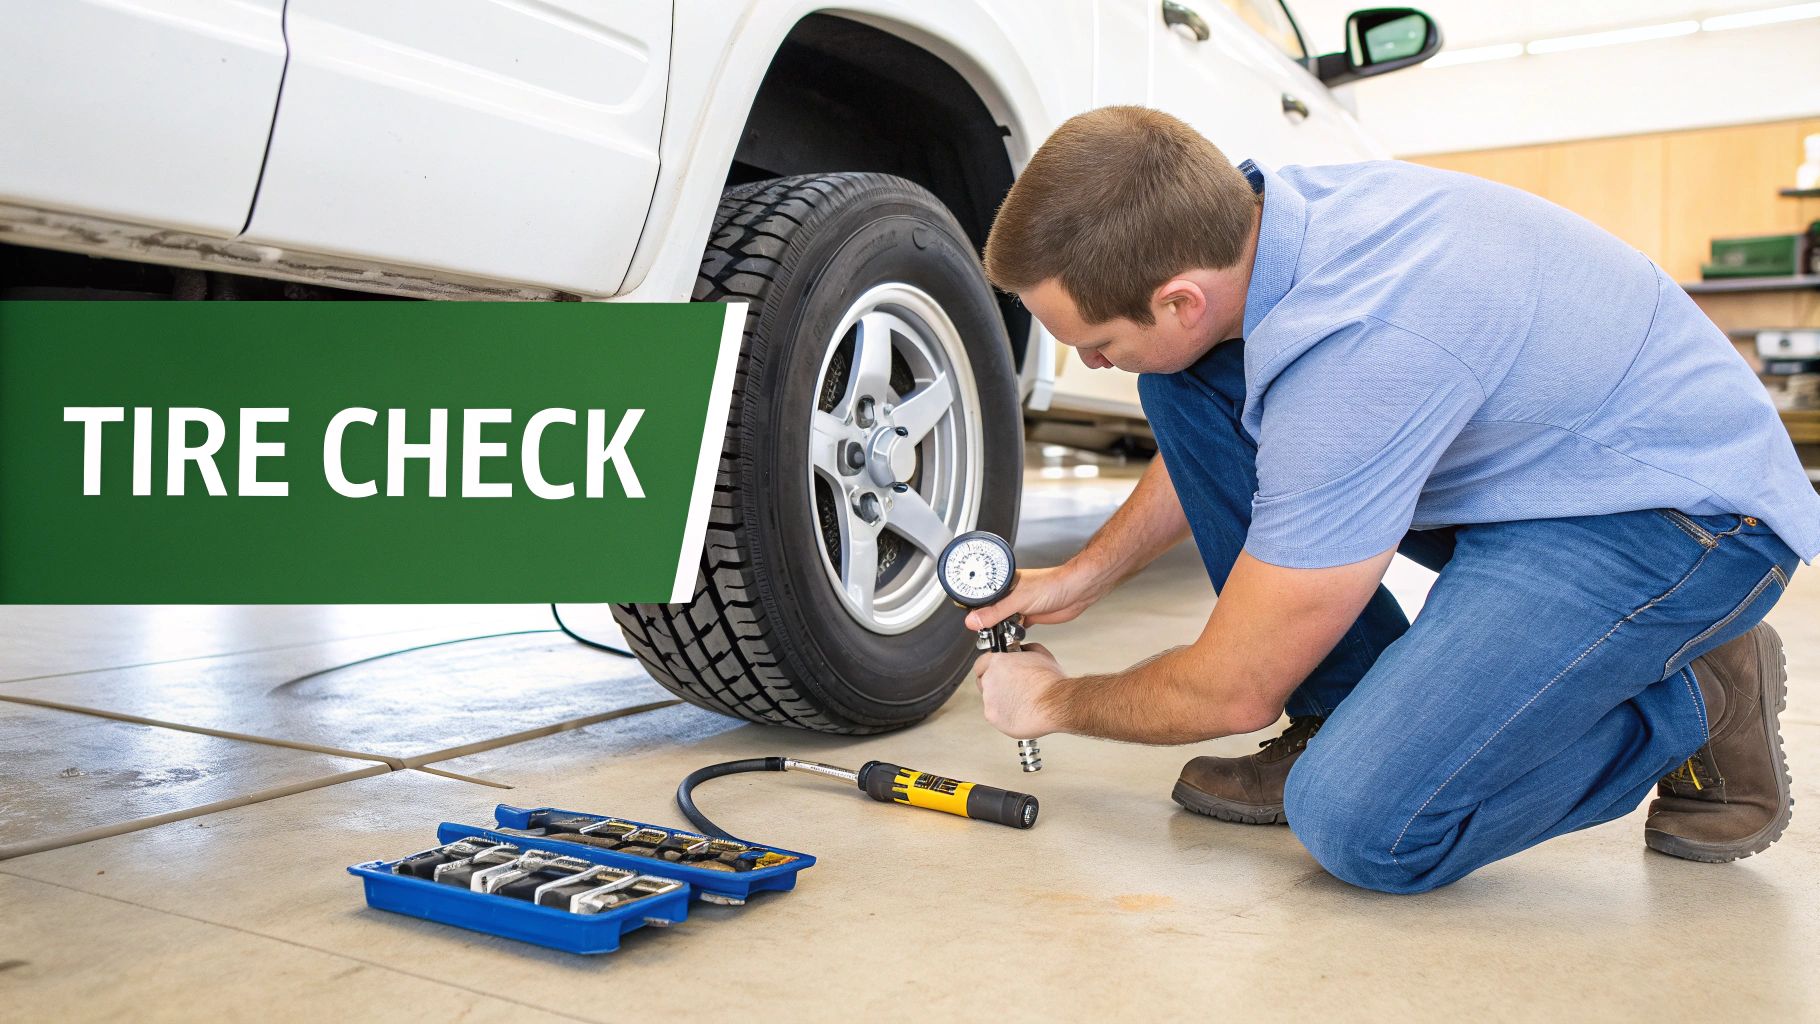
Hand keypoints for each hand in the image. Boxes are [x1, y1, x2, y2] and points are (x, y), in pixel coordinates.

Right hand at [964, 564, 1105, 630]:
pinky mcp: (1031, 615)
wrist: (1077, 591)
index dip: (974, 610)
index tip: (971, 623)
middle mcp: (1011, 593)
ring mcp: (1021, 605)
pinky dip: (1013, 631)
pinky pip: (1016, 625)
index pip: (982, 597)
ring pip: (1004, 619)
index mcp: (1005, 583)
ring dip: (1001, 628)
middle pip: (992, 610)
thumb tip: (973, 620)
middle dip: (987, 622)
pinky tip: (1012, 635)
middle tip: (984, 632)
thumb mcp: (1018, 600)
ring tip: (998, 635)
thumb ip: (995, 612)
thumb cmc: (1052, 584)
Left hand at [973, 642, 1065, 738]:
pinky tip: (1019, 711)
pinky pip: (995, 715)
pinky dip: (1005, 714)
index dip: (990, 668)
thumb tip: (1023, 651)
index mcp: (997, 662)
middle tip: (1011, 687)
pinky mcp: (993, 717)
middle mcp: (989, 680)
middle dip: (995, 684)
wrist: (1056, 705)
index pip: (981, 663)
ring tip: (1020, 701)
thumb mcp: (1040, 654)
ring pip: (990, 700)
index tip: (997, 672)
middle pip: (983, 682)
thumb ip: (1025, 650)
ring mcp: (989, 700)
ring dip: (1001, 700)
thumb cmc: (1050, 682)